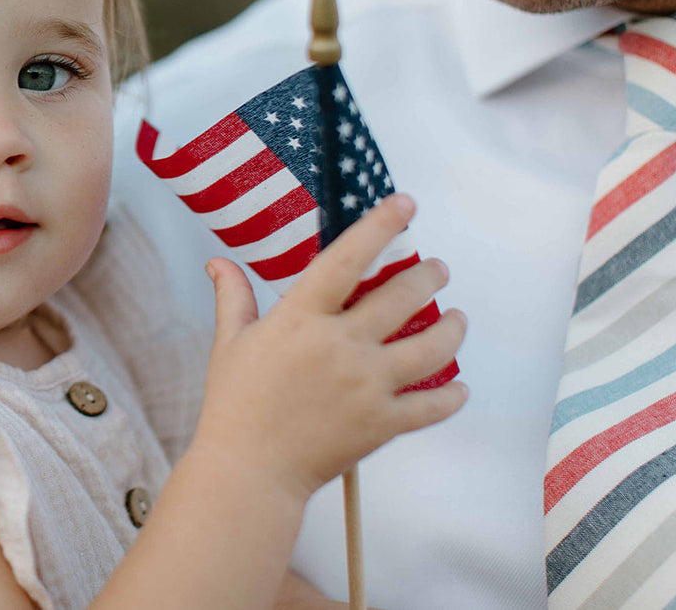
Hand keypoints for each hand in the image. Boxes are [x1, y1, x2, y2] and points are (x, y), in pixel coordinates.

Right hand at [193, 193, 467, 503]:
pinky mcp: (384, 424)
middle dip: (429, 275)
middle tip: (438, 268)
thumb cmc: (234, 403)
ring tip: (456, 318)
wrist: (249, 470)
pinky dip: (451, 395)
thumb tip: (218, 262)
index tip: (406, 204)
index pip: (349, 258)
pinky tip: (457, 386)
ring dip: (452, 327)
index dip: (380, 226)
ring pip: (432, 346)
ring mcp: (368, 385)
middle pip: (403, 296)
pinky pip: (433, 405)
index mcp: (302, 318)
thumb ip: (233, 298)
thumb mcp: (229, 343)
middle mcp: (342, 345)